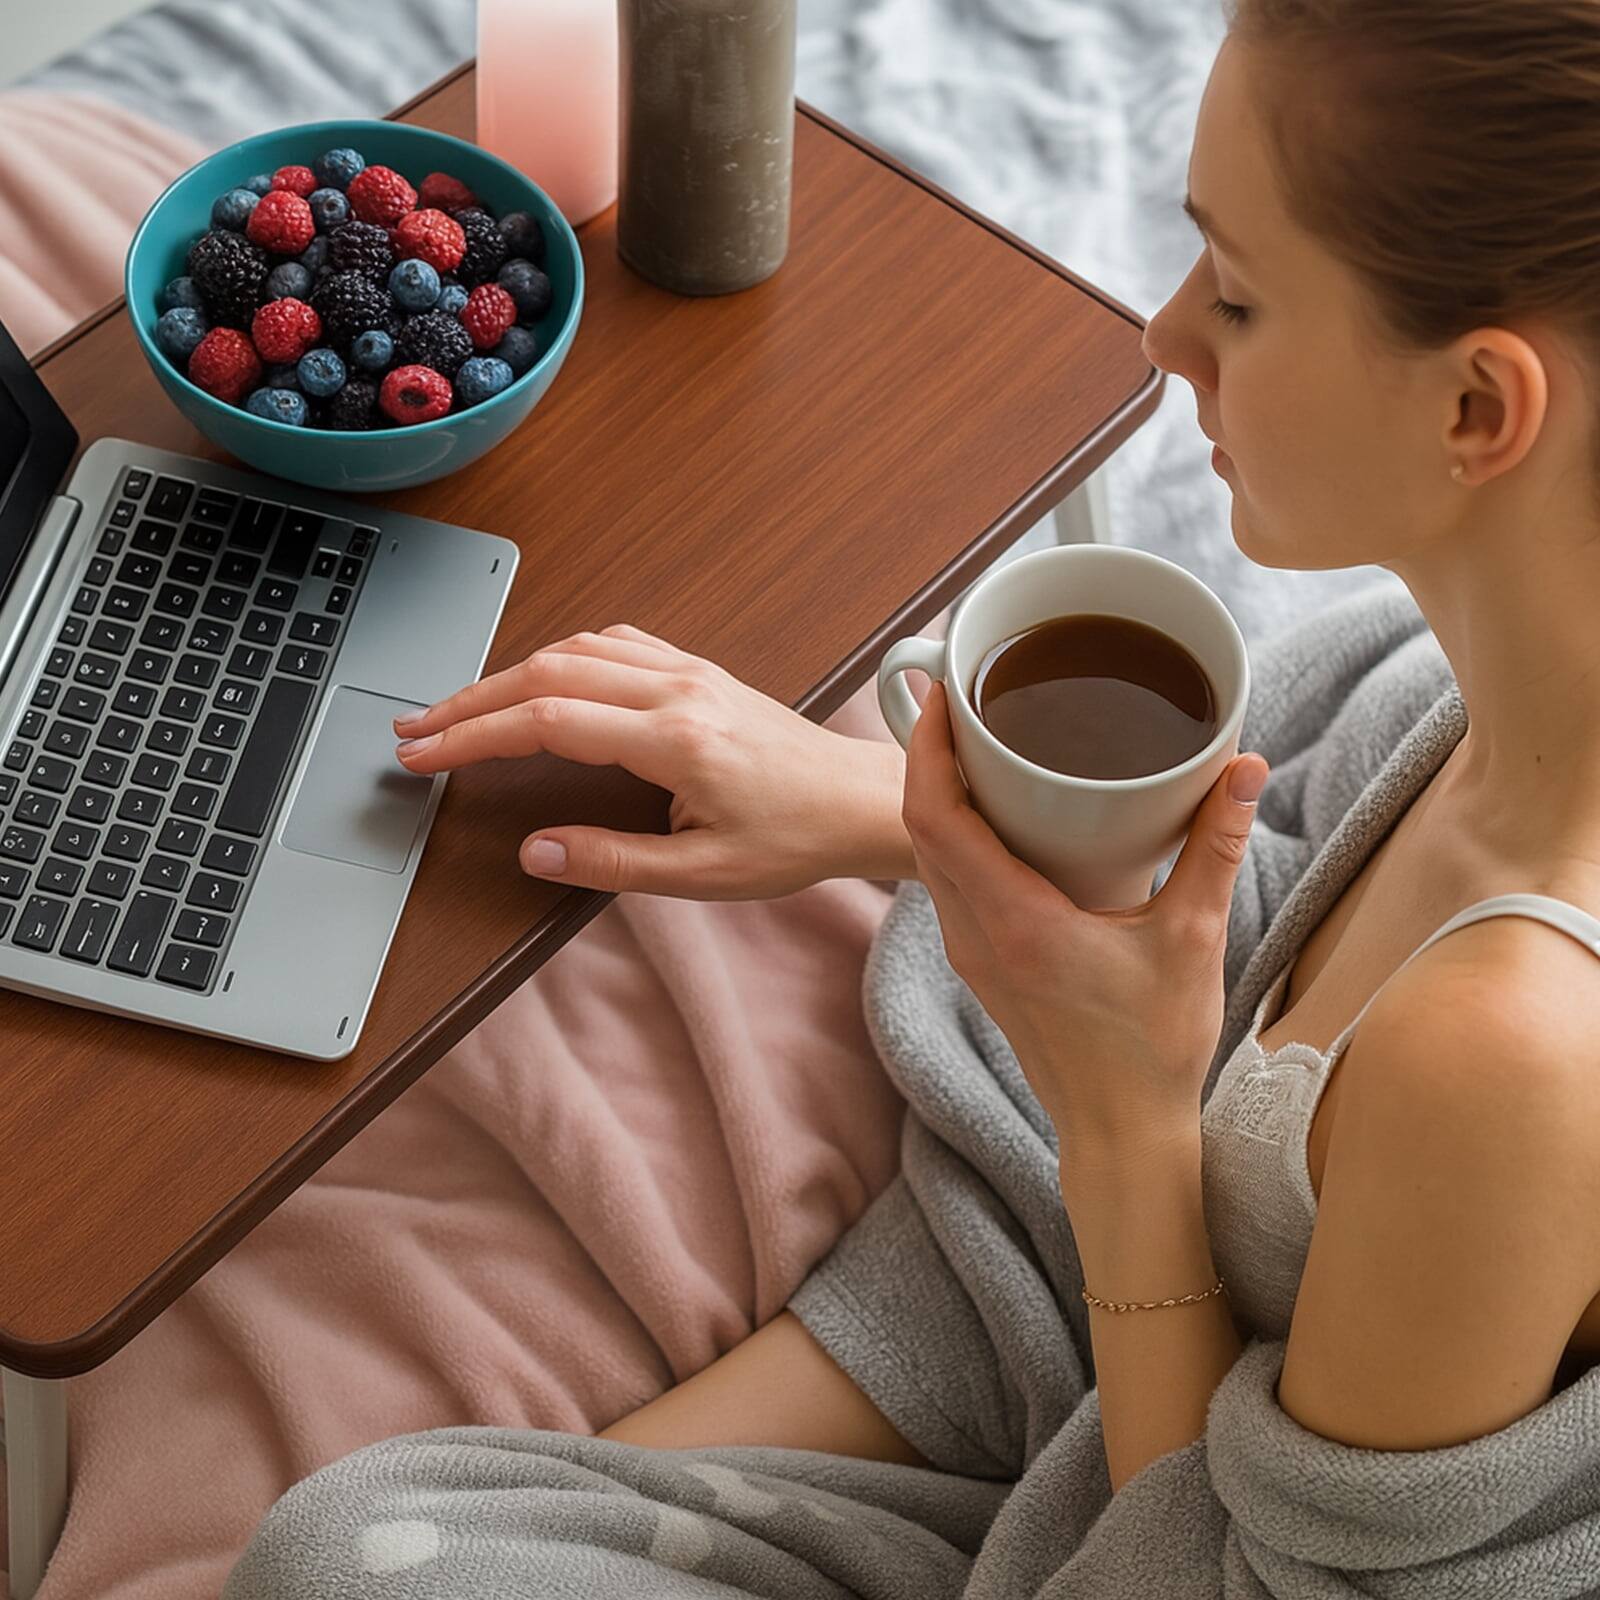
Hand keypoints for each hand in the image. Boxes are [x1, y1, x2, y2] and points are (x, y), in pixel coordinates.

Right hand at [391, 623, 893, 900]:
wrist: (857, 801)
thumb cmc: (795, 837)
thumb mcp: (704, 874)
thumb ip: (613, 862)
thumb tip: (537, 850)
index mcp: (676, 739)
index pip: (548, 720)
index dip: (475, 735)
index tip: (426, 755)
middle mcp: (678, 689)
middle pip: (547, 672)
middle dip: (470, 700)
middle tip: (415, 731)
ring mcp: (689, 672)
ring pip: (576, 649)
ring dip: (508, 673)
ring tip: (459, 708)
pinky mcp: (697, 670)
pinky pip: (614, 643)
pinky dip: (560, 656)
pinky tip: (539, 676)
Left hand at [902, 678, 1268, 1153]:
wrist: (1121, 1134)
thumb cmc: (1154, 1049)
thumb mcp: (1192, 940)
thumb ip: (1214, 848)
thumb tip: (1244, 769)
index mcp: (1014, 922)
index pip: (936, 818)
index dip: (928, 749)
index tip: (942, 694)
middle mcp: (975, 936)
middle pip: (920, 828)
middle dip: (929, 757)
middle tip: (962, 701)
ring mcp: (971, 954)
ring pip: (927, 858)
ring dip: (939, 797)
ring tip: (975, 744)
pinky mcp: (983, 966)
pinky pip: (947, 884)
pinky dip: (956, 837)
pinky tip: (997, 815)